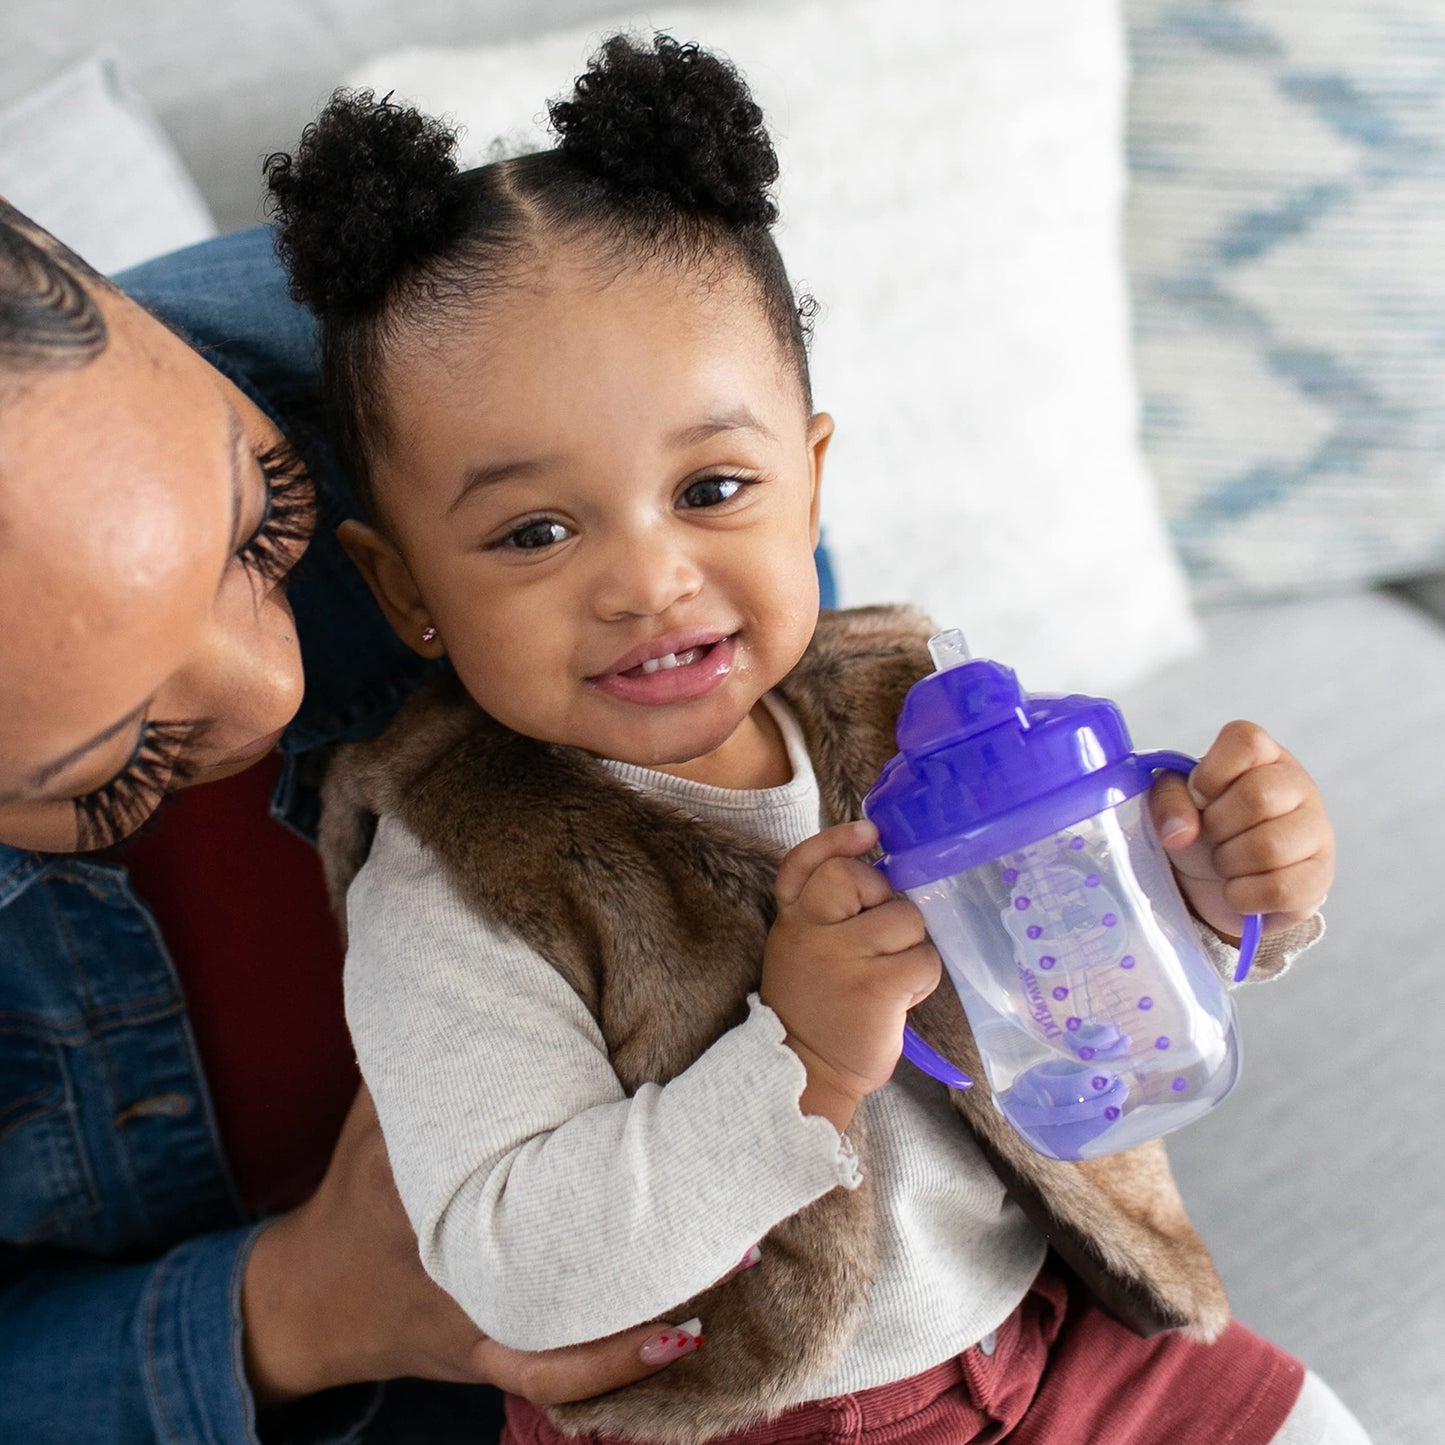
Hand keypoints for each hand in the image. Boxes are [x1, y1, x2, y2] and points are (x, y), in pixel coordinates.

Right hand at [242, 1085, 698, 1409]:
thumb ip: (432, 1053)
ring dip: (655, 1293)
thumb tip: (478, 966)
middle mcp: (460, 1249)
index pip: (520, 1149)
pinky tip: (681, 1339)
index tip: (674, 1106)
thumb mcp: (378, 1112)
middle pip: (567, 1233)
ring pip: (575, 1314)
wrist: (310, 1299)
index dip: (599, 1129)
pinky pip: (553, 1372)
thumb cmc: (355, 1187)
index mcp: (436, 1178)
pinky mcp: (485, 1354)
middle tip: (731, 1181)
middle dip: (652, 1214)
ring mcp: (474, 1310)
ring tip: (733, 1256)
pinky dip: (616, 1364)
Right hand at [760, 820, 941, 1131]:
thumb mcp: (802, 950)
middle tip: (878, 938)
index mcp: (792, 919)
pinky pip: (923, 960)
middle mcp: (810, 930)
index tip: (869, 834)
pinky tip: (901, 998)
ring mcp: (841, 957)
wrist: (803, 1072)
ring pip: (905, 918)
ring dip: (910, 947)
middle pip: (857, 877)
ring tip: (890, 977)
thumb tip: (883, 871)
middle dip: (883, 898)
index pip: (805, 862)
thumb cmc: (816, 1008)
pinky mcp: (874, 986)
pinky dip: (922, 979)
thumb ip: (826, 913)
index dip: (836, 841)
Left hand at [1148, 720, 1334, 940]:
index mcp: (1261, 755)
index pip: (1244, 740)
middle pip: (1258, 797)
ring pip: (1270, 848)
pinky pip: (1281, 889)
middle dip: (1217, 827)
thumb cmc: (1199, 826)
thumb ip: (1168, 801)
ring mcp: (1316, 829)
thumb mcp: (1174, 803)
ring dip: (1228, 864)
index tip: (1199, 796)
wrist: (1215, 879)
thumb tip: (1180, 832)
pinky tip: (1237, 889)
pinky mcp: (1320, 875)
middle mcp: (1297, 784)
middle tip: (1212, 836)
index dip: (1210, 774)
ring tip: (1225, 861)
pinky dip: (1243, 896)